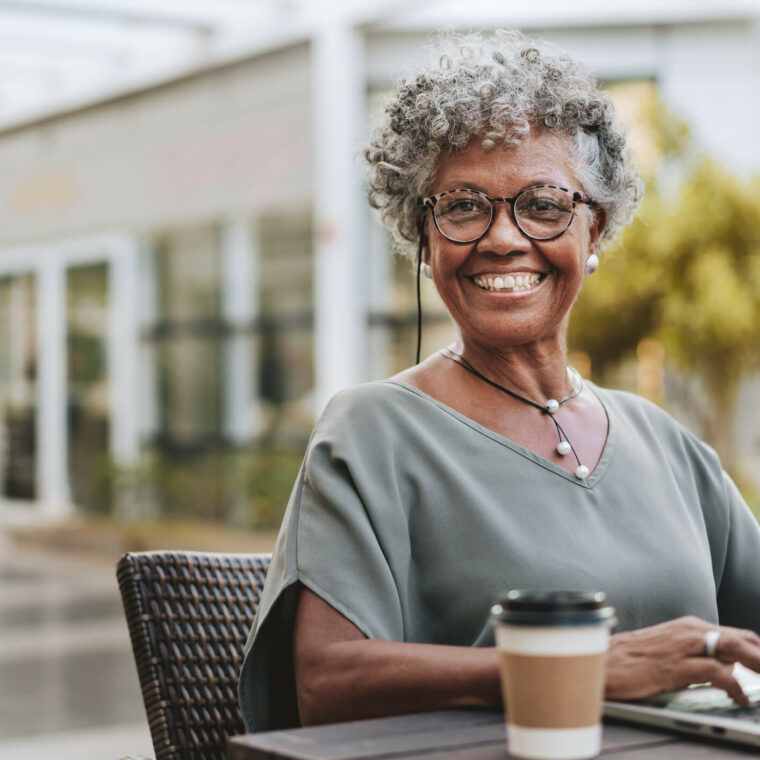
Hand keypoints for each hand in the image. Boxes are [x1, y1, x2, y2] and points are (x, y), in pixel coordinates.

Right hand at [606, 616, 759, 704]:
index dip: (757, 649)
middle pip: (741, 638)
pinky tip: (739, 697)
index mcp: (686, 627)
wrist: (598, 662)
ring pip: (734, 648)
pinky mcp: (675, 665)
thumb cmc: (628, 660)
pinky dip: (734, 684)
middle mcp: (688, 631)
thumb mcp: (665, 651)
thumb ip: (692, 655)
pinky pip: (716, 672)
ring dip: (759, 663)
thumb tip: (722, 669)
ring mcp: (682, 646)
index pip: (735, 635)